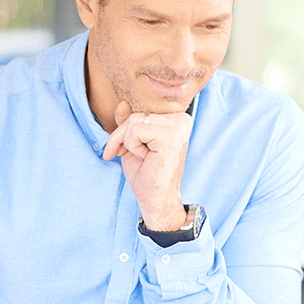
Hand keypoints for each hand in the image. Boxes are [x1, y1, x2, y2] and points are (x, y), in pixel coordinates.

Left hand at [103, 100, 191, 230]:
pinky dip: (133, 147)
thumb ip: (129, 123)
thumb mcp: (132, 143)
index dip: (125, 131)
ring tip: (142, 158)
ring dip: (127, 144)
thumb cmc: (146, 174)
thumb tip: (122, 103)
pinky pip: (136, 131)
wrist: (156, 200)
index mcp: (176, 120)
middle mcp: (182, 120)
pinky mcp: (171, 136)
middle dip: (121, 137)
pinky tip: (146, 159)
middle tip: (125, 156)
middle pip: (136, 115)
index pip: (141, 112)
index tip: (122, 149)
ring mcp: (179, 127)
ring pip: (133, 121)